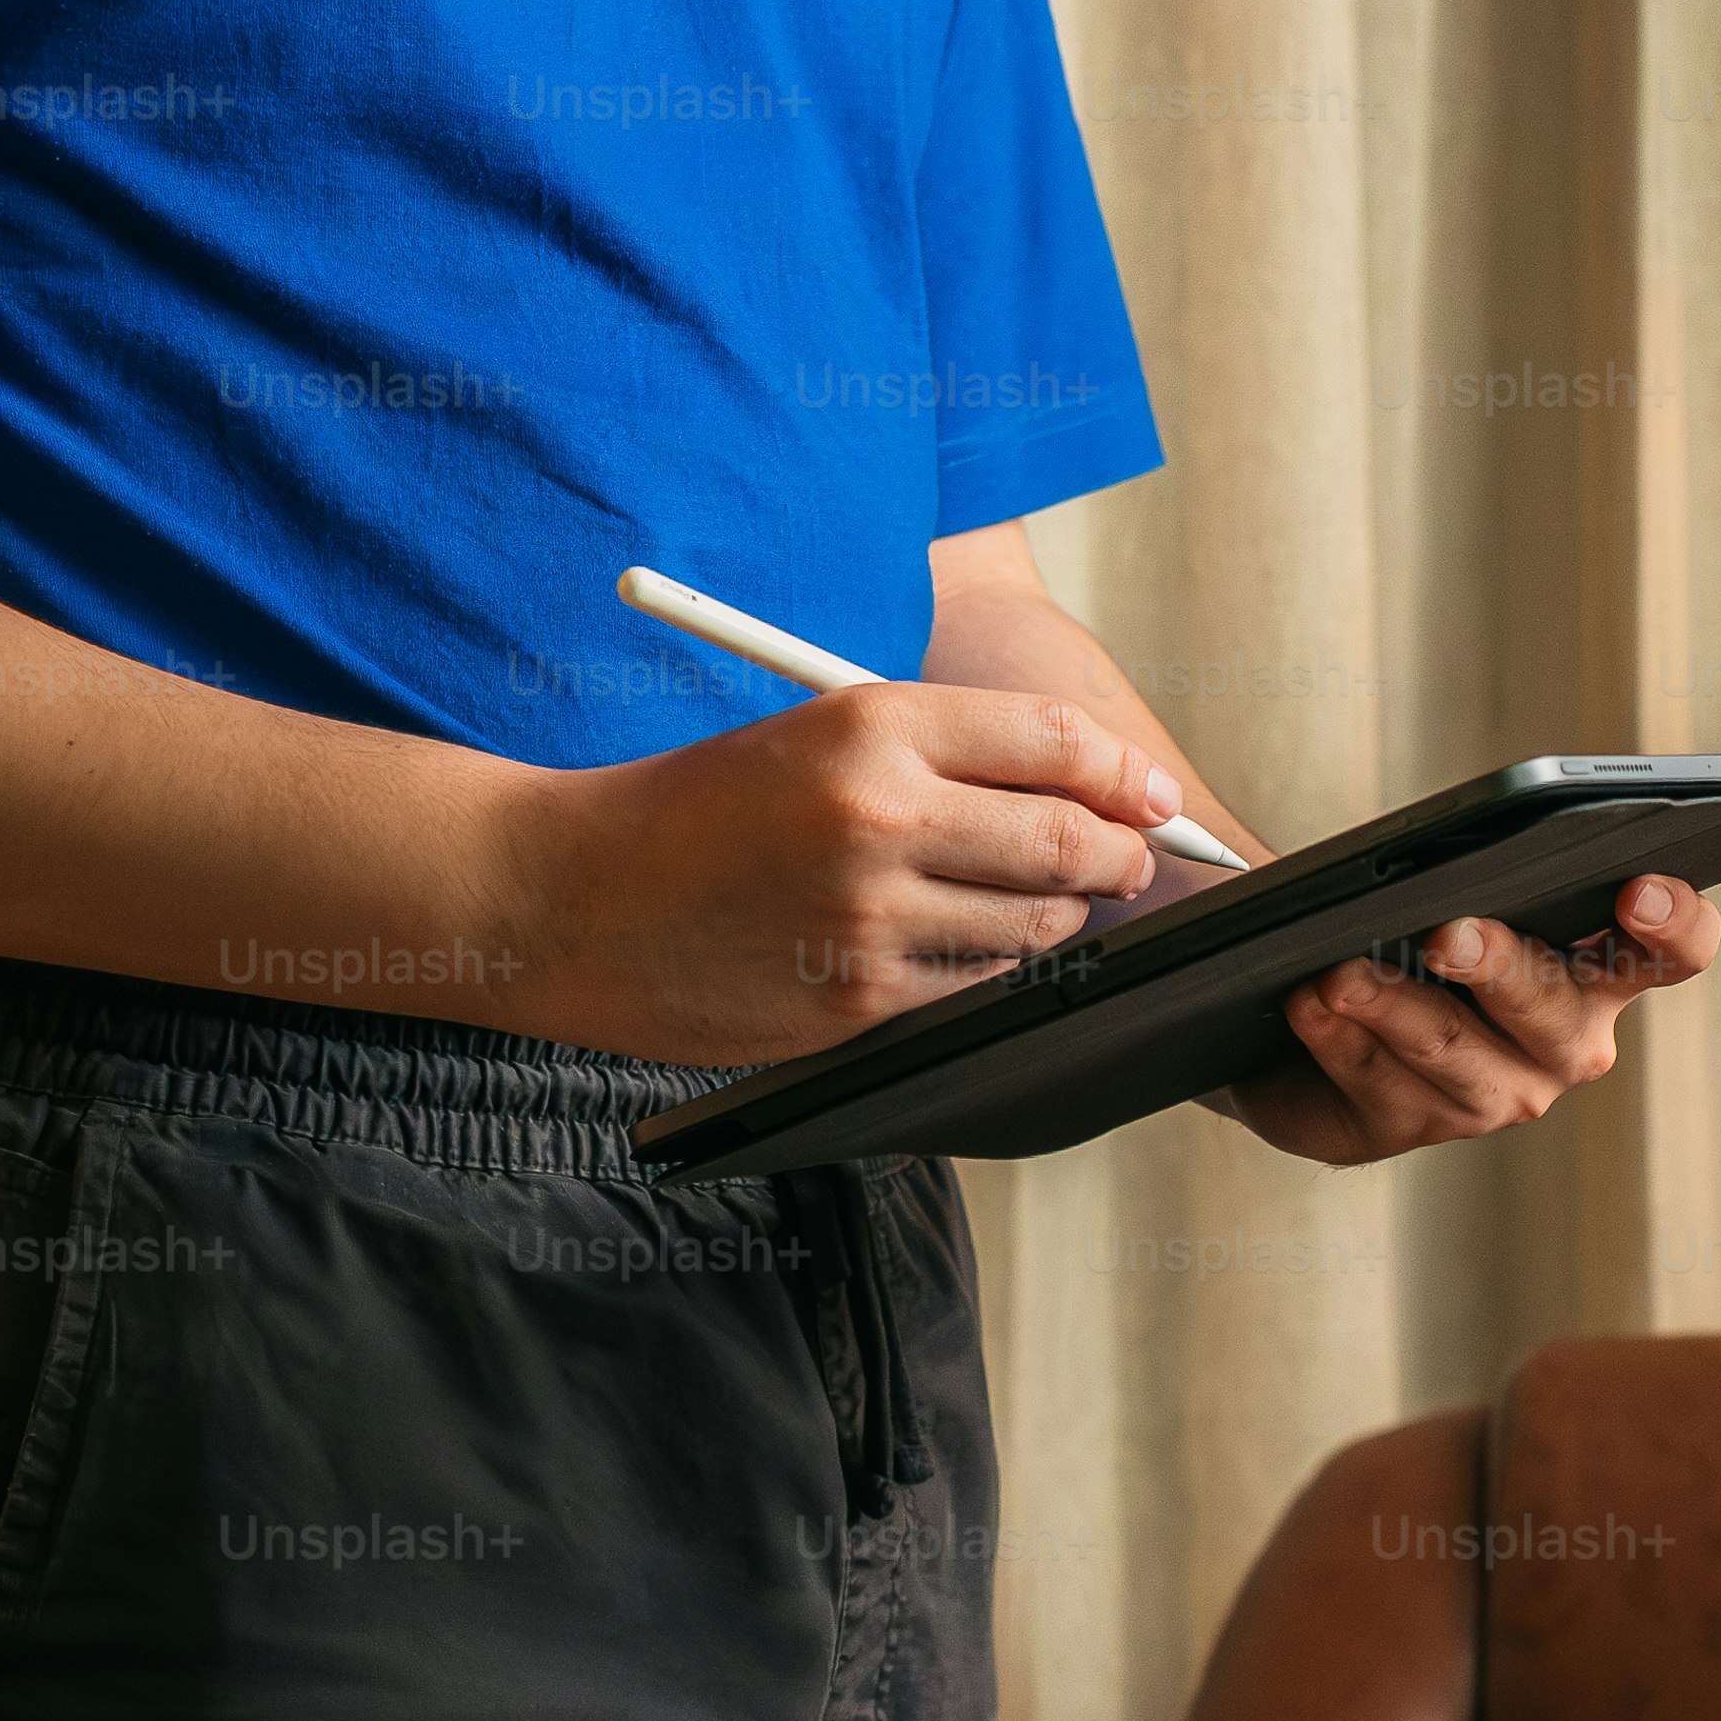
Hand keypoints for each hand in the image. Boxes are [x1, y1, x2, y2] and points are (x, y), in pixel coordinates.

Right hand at [499, 684, 1182, 1065]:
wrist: (573, 897)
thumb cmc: (698, 808)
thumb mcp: (814, 734)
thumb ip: (942, 751)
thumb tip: (1084, 784)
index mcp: (872, 722)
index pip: (1053, 740)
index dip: (1122, 774)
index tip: (1148, 797)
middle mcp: (879, 813)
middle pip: (1069, 839)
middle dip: (1119, 856)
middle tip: (1126, 862)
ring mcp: (869, 915)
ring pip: (1036, 926)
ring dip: (1059, 920)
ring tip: (1039, 907)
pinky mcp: (855, 999)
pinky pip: (977, 990)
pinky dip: (992, 974)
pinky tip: (964, 953)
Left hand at [1216, 876, 1719, 1165]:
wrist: (1315, 1005)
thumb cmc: (1412, 927)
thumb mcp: (1457, 885)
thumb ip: (1481, 867)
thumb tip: (1445, 861)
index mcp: (1602, 970)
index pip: (1675, 950)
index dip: (1673, 923)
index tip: (1637, 889)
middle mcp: (1566, 1043)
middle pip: (1554, 1009)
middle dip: (1499, 966)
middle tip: (1446, 934)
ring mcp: (1495, 1096)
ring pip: (1451, 1051)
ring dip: (1392, 1006)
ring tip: (1337, 973)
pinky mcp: (1410, 1126)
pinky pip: (1377, 1083)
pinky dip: (1338, 1038)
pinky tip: (1308, 1004)